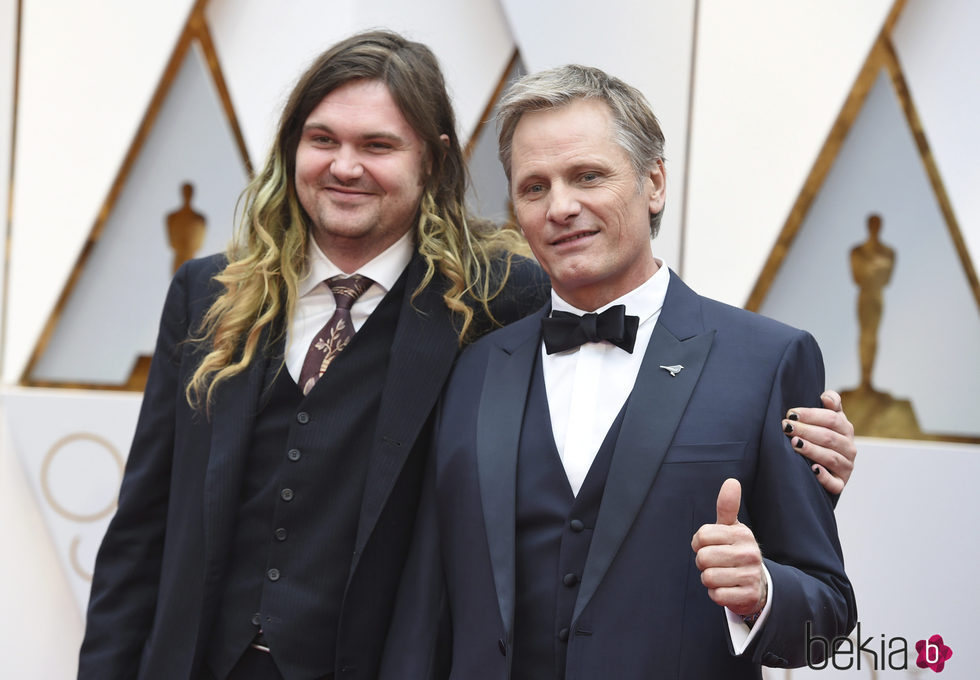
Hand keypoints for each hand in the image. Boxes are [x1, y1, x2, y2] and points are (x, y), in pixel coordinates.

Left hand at [691, 479, 765, 617]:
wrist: (756, 584)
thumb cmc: (736, 551)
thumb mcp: (731, 528)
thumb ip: (727, 506)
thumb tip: (731, 481)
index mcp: (742, 533)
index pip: (702, 535)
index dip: (698, 543)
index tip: (709, 545)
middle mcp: (749, 553)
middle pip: (702, 558)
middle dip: (703, 563)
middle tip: (716, 563)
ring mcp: (751, 575)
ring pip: (708, 577)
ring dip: (709, 579)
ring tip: (722, 575)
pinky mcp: (749, 596)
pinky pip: (717, 595)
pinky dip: (717, 594)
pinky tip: (727, 589)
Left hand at [783, 390, 855, 494]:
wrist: (825, 469)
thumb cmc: (821, 439)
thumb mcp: (827, 421)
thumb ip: (830, 406)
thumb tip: (826, 397)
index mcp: (846, 430)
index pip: (832, 419)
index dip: (811, 415)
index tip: (791, 413)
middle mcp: (849, 448)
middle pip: (829, 437)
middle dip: (806, 431)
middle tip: (787, 427)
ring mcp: (846, 467)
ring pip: (830, 457)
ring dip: (812, 450)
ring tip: (795, 444)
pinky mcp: (840, 485)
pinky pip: (834, 483)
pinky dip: (824, 477)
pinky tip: (812, 470)